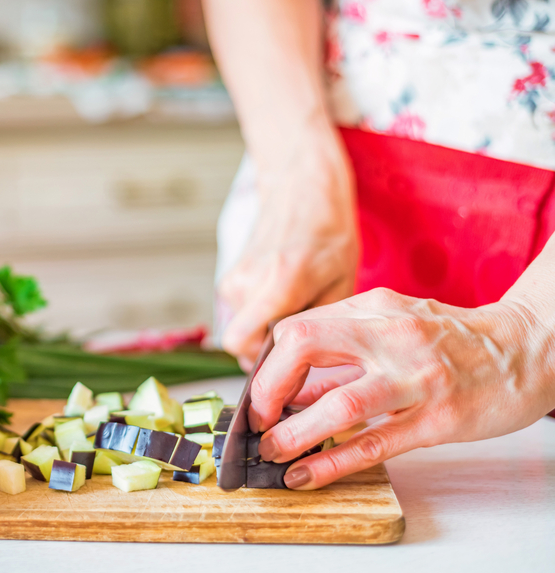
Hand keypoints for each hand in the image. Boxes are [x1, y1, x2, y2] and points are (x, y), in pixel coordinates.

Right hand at [219, 135, 358, 370]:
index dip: (262, 370)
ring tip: (297, 315)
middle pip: (241, 345)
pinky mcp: (230, 278)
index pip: (244, 344)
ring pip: (242, 330)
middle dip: (267, 355)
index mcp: (281, 282)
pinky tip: (285, 300)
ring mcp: (234, 279)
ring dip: (265, 333)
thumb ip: (318, 329)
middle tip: (299, 352)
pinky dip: (260, 317)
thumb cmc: (329, 235)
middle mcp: (248, 281)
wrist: (302, 190)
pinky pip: (241, 315)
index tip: (285, 382)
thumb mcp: (341, 284)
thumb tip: (303, 370)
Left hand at [250, 288, 554, 489]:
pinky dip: (332, 463)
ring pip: (340, 403)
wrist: (526, 349)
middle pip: (305, 345)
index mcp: (372, 308)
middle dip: (269, 388)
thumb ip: (342, 356)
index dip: (269, 366)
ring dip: (295, 434)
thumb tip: (289, 390)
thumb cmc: (451, 340)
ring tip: (271, 454)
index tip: (260, 397)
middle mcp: (389, 335)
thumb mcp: (391, 327)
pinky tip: (305, 476)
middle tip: (258, 421)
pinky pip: (375, 443)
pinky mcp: (439, 417)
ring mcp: (416, 377)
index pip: (298, 328)